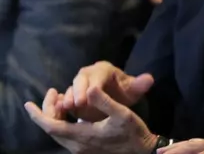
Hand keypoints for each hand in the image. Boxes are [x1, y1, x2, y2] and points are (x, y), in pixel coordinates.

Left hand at [25, 86, 157, 153]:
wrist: (140, 151)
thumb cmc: (133, 131)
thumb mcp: (122, 113)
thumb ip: (104, 101)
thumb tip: (89, 89)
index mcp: (83, 136)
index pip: (52, 126)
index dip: (38, 115)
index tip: (28, 103)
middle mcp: (77, 145)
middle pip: (52, 129)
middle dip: (46, 111)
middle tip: (52, 92)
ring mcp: (80, 149)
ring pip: (58, 133)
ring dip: (54, 116)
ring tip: (59, 99)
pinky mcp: (85, 149)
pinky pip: (65, 136)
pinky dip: (61, 123)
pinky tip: (69, 112)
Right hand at [63, 61, 153, 121]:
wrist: (115, 100)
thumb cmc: (124, 93)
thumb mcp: (133, 90)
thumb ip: (139, 85)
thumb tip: (150, 79)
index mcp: (103, 69)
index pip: (98, 74)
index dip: (94, 83)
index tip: (92, 93)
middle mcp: (89, 74)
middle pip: (80, 79)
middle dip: (78, 90)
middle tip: (77, 103)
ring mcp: (78, 84)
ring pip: (70, 88)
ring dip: (68, 97)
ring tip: (66, 107)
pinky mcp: (71, 95)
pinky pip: (63, 97)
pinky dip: (60, 103)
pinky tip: (59, 111)